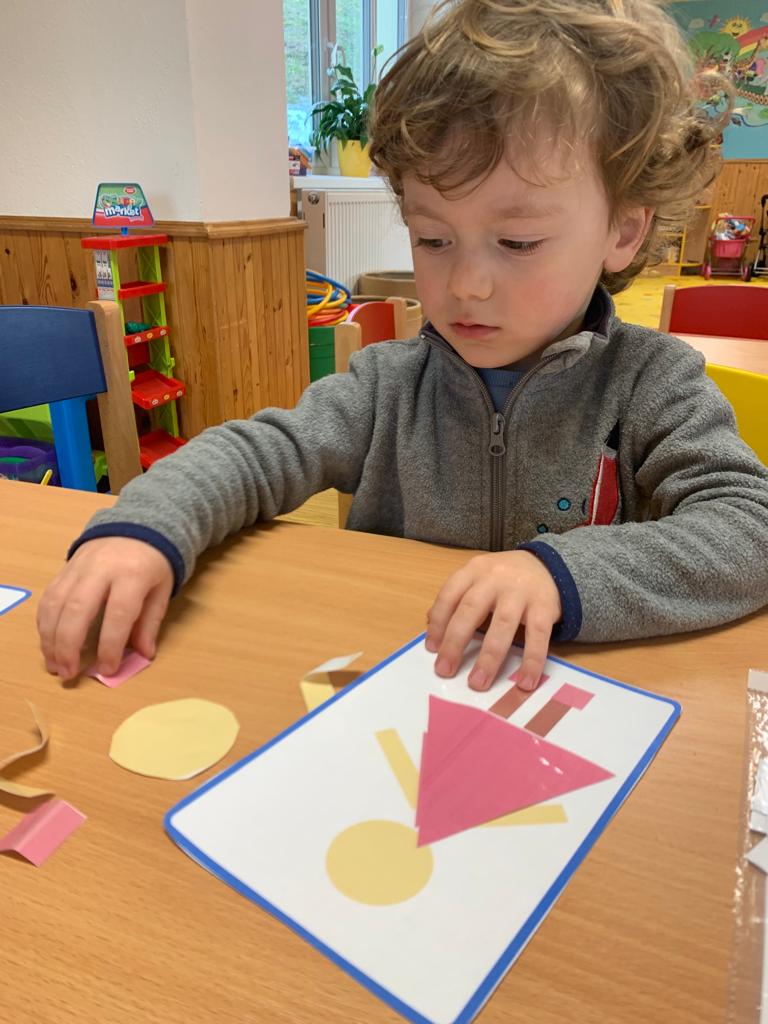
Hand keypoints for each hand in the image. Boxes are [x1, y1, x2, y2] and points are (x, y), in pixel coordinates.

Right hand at [37, 538, 173, 680]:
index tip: (107, 669)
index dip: (110, 645)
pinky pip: (49, 596)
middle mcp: (102, 568)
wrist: (137, 526)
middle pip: (77, 608)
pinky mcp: (64, 568)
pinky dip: (45, 623)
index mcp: (133, 574)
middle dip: (68, 645)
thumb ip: (150, 623)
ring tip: (54, 665)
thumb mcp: (162, 590)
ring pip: (56, 603)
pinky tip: (49, 643)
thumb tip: (143, 655)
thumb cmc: (153, 563)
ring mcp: (79, 566)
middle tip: (68, 673)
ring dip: (50, 638)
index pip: (118, 613)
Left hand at [425, 551, 561, 691]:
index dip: (438, 623)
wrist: (547, 565)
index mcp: (474, 570)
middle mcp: (495, 578)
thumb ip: (456, 599)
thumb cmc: (504, 579)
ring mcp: (521, 591)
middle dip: (455, 643)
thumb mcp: (478, 579)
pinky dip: (531, 661)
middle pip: (470, 610)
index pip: (449, 596)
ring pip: (502, 625)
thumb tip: (432, 626)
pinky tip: (525, 682)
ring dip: (489, 657)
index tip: (431, 649)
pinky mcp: (545, 606)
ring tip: (478, 682)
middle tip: (445, 670)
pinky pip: (538, 636)